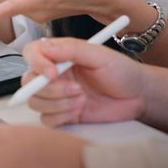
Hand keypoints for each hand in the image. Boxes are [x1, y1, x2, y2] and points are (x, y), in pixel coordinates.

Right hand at [22, 37, 147, 126]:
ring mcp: (57, 96)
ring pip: (36, 102)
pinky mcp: (62, 115)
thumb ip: (71, 49)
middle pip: (29, 83)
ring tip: (82, 98)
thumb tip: (45, 48)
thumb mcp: (99, 55)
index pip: (32, 54)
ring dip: (59, 103)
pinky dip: (61, 116)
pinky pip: (46, 120)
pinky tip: (79, 110)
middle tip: (77, 89)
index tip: (53, 73)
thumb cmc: (122, 72)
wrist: (138, 96)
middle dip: (51, 89)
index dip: (37, 64)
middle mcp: (54, 75)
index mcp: (60, 55)